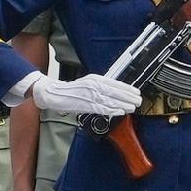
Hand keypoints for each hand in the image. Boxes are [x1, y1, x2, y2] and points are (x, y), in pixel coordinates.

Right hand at [22, 71, 143, 123]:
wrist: (51, 93)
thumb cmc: (70, 91)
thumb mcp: (87, 85)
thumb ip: (99, 88)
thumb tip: (114, 94)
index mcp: (94, 79)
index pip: (114, 83)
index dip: (126, 88)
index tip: (136, 91)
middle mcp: (92, 85)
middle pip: (114, 91)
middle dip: (128, 96)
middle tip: (138, 100)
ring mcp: (88, 94)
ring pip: (109, 100)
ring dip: (123, 104)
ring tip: (133, 107)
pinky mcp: (83, 104)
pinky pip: (100, 108)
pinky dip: (111, 110)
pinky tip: (120, 112)